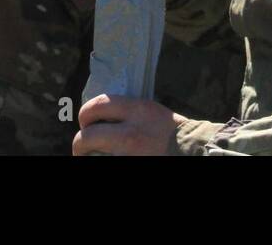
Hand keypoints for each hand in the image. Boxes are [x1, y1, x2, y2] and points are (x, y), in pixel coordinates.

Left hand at [72, 95, 188, 154]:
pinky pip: (105, 163)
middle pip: (86, 137)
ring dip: (89, 157)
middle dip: (80, 143)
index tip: (85, 122)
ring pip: (92, 157)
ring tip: (93, 156)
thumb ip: (125, 110)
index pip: (96, 105)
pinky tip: (106, 159)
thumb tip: (98, 116)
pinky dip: (101, 161)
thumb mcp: (149, 110)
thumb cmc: (170, 131)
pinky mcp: (127, 166)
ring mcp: (128, 156)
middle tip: (83, 147)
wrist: (191, 151)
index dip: (85, 115)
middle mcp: (129, 134)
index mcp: (136, 111)